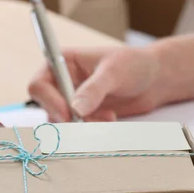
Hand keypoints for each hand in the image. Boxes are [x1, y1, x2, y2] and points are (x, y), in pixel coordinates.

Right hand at [28, 46, 176, 121]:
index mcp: (62, 62)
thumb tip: (75, 109)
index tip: (69, 114)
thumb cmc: (134, 64)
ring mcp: (71, 100)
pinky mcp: (82, 115)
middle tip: (90, 121)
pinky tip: (110, 119)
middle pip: (48, 108)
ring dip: (84, 125)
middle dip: (69, 118)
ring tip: (107, 118)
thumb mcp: (114, 72)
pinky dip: (92, 129)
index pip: (39, 85)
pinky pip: (77, 130)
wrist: (154, 80)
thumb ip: (94, 90)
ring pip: (63, 123)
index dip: (50, 101)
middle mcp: (61, 81)